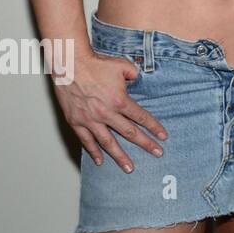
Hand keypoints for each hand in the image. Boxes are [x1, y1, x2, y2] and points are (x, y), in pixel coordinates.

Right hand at [56, 51, 167, 173]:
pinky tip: (100, 161)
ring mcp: (90, 120)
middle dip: (145, 144)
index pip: (141, 118)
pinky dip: (93, 152)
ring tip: (129, 168)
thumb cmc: (96, 64)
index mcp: (120, 101)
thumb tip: (138, 80)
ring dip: (120, 156)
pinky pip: (86, 140)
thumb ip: (135, 75)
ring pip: (108, 142)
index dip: (153, 127)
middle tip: (157, 154)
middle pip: (129, 133)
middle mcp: (106, 114)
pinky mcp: (76, 122)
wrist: (70, 65)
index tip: (163, 137)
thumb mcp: (123, 66)